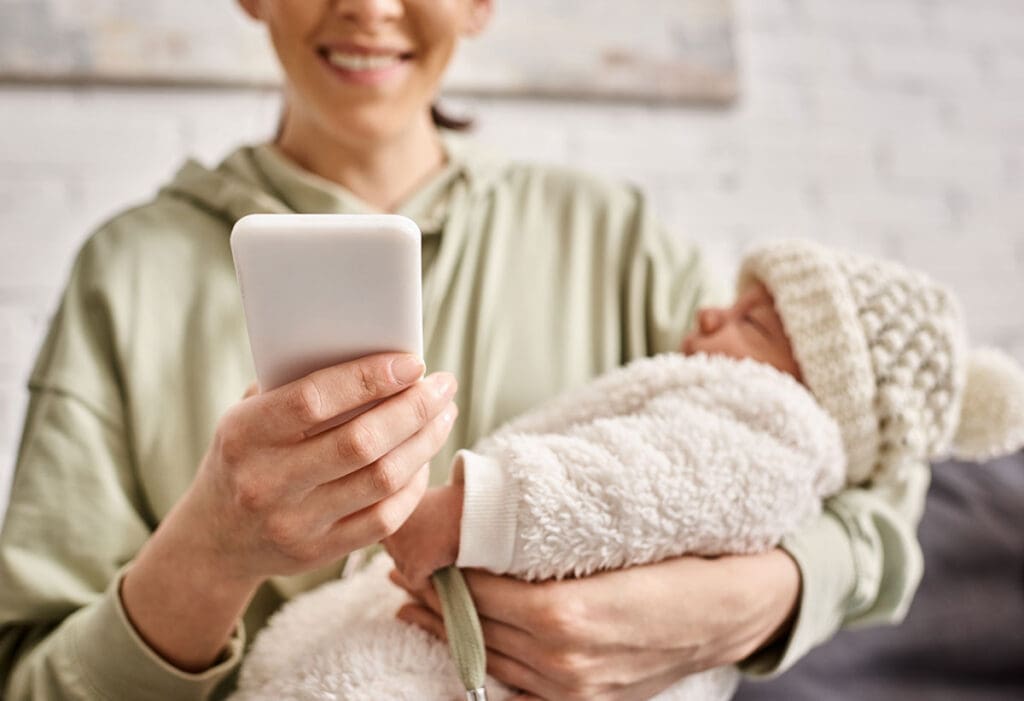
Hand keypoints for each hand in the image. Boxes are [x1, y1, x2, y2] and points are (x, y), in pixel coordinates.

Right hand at [122, 352, 456, 670]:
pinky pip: (384, 518)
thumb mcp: (249, 415)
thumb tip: (374, 352)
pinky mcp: (318, 553)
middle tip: (444, 386)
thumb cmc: (247, 455)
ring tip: (443, 415)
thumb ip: (296, 386)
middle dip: (414, 409)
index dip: (369, 378)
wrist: (215, 538)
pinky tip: (423, 458)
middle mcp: (266, 483)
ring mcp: (293, 524)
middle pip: (361, 442)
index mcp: (244, 435)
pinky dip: (413, 484)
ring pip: (381, 480)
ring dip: (424, 442)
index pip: (314, 400)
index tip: (413, 363)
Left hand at [391, 549, 799, 700]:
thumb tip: (489, 526)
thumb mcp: (613, 538)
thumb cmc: (678, 560)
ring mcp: (574, 688)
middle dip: (432, 598)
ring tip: (413, 603)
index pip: (480, 592)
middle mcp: (564, 660)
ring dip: (447, 631)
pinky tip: (457, 644)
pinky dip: (480, 663)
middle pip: (477, 627)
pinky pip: (515, 686)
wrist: (734, 608)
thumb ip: (549, 543)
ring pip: (489, 659)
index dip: (441, 571)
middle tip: (398, 569)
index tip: (413, 550)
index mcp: (568, 615)